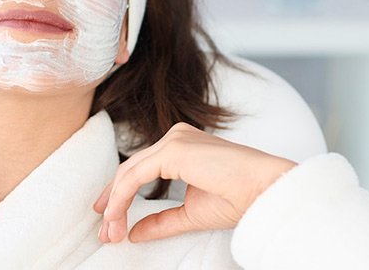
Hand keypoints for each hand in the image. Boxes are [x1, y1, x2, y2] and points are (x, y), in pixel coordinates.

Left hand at [92, 122, 296, 243]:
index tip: (109, 218)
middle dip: (112, 202)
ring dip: (115, 204)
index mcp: (181, 146)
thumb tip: (133, 232)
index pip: (140, 168)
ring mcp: (174, 140)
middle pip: (130, 169)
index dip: (120, 194)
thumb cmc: (238, 199)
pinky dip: (121, 198)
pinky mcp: (173, 149)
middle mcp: (175, 137)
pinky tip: (115, 217)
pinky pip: (135, 175)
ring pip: (129, 172)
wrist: (265, 191)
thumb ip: (161, 221)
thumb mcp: (190, 214)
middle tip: (104, 231)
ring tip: (109, 231)